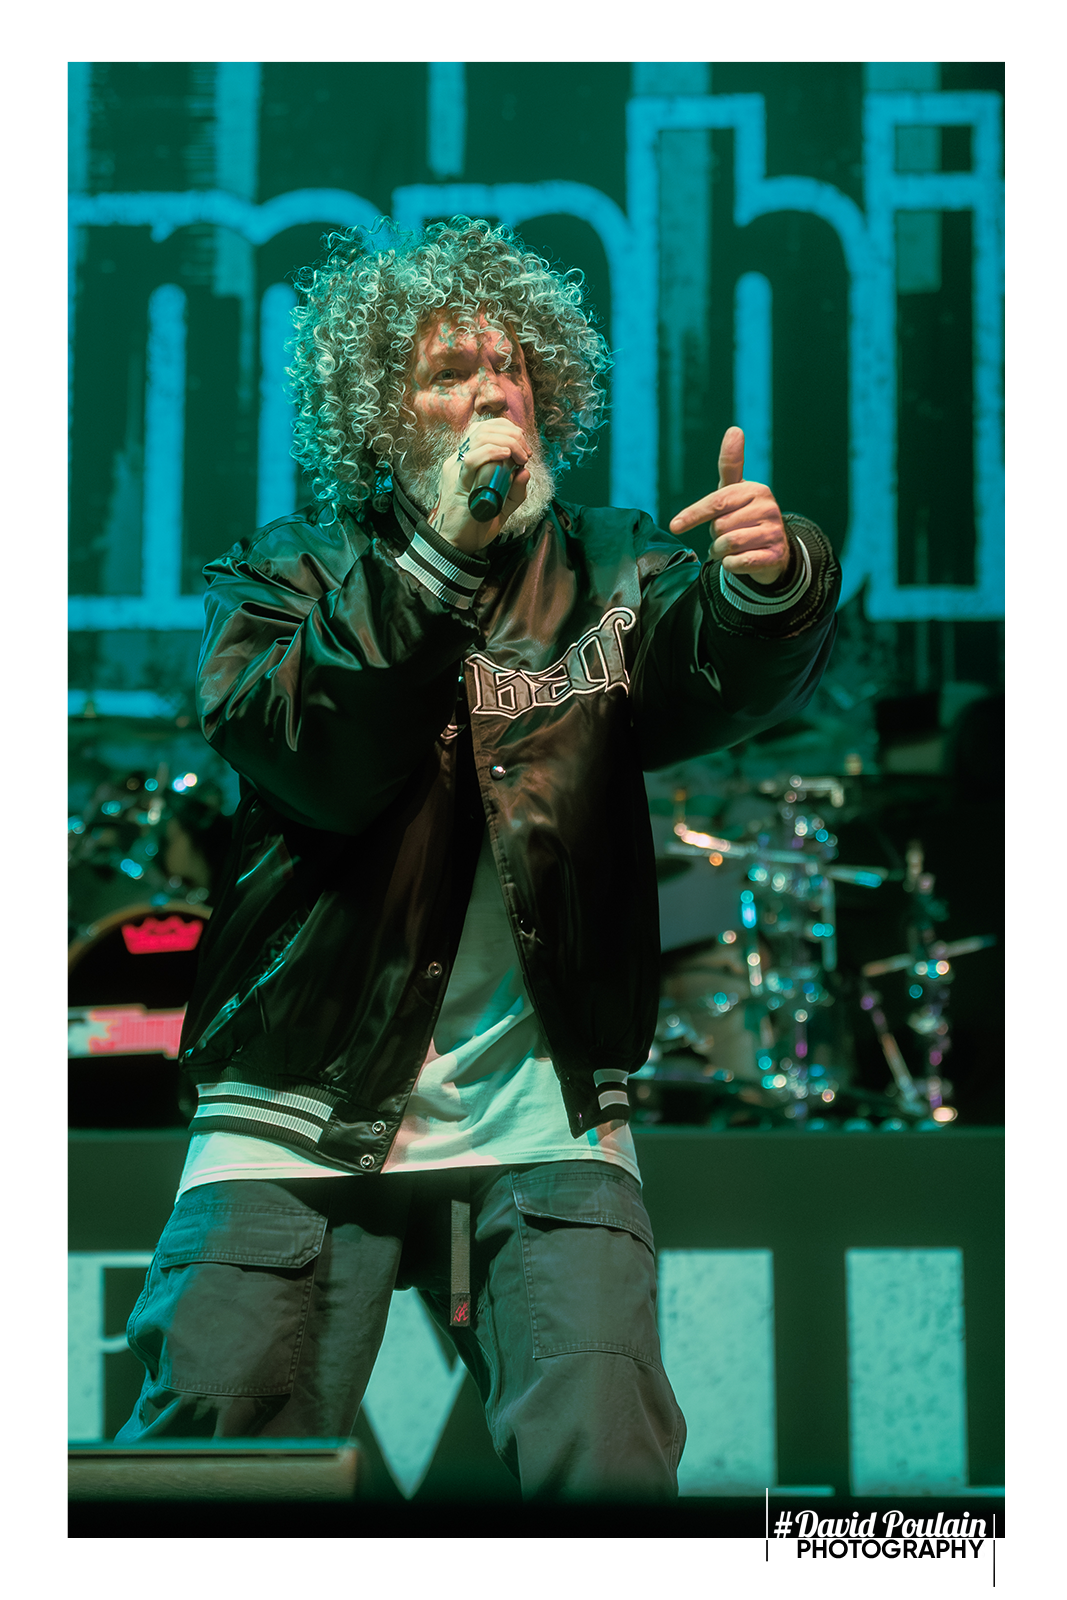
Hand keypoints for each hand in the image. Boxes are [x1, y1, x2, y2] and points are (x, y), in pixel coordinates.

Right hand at [430, 418, 532, 552]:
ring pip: (479, 438)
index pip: (483, 430)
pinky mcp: (457, 482)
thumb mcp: (502, 507)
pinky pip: (472, 459)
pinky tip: (507, 456)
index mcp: (467, 462)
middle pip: (483, 429)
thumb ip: (514, 492)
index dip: (506, 430)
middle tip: (525, 454)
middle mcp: (459, 461)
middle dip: (511, 434)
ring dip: (506, 442)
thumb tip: (525, 473)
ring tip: (520, 456)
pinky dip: (492, 452)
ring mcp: (457, 470)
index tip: (524, 448)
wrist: (457, 546)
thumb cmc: (475, 527)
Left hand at [668, 426, 788, 584]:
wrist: (772, 550)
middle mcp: (768, 508)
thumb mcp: (735, 491)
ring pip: (727, 545)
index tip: (675, 526)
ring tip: (728, 549)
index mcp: (755, 490)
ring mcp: (774, 532)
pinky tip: (738, 560)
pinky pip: (738, 563)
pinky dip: (730, 565)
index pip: (716, 502)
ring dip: (720, 552)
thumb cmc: (744, 517)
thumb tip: (734, 429)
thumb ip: (730, 464)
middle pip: (719, 527)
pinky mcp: (775, 556)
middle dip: (713, 536)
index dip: (693, 515)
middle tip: (723, 535)